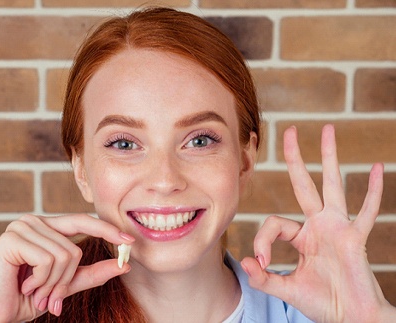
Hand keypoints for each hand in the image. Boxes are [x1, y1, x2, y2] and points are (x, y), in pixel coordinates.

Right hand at [0, 213, 133, 322]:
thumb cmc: (29, 297)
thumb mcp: (67, 284)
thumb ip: (93, 273)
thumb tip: (124, 264)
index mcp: (47, 227)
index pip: (83, 221)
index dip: (107, 230)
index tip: (130, 241)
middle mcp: (34, 221)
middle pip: (75, 247)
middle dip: (66, 279)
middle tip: (52, 297)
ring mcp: (22, 227)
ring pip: (64, 255)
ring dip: (53, 283)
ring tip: (35, 291)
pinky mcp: (12, 238)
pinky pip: (48, 260)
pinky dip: (42, 280)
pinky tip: (25, 285)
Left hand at [241, 124, 393, 321]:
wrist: (350, 319)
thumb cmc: (322, 303)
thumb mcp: (287, 289)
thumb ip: (264, 278)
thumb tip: (245, 263)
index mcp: (302, 235)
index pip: (275, 223)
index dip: (262, 241)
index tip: (263, 263)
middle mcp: (319, 225)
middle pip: (304, 184)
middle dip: (295, 159)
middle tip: (289, 131)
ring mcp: (338, 228)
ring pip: (333, 186)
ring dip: (329, 158)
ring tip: (328, 129)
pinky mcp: (356, 238)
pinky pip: (366, 211)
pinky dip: (372, 191)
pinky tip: (375, 167)